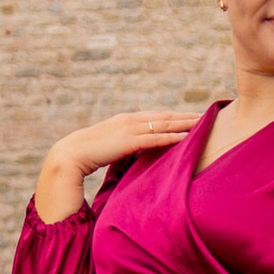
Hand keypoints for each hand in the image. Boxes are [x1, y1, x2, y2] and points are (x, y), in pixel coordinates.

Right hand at [33, 107, 201, 223]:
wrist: (66, 157)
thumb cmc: (85, 157)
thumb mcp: (108, 150)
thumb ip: (123, 150)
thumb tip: (134, 158)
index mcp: (123, 121)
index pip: (154, 117)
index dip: (173, 116)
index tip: (190, 116)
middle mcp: (128, 120)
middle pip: (163, 116)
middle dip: (184, 116)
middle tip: (207, 114)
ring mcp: (128, 129)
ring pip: (163, 124)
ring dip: (184, 123)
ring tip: (203, 123)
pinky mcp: (127, 141)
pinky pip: (155, 138)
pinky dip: (172, 137)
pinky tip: (187, 138)